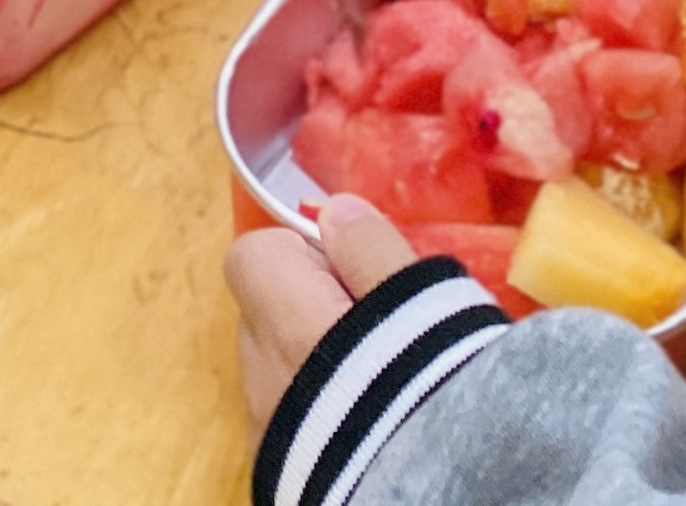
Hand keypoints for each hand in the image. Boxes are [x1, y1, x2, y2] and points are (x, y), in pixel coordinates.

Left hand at [226, 197, 419, 424]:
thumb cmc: (432, 398)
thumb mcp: (423, 304)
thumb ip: (371, 251)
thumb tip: (332, 211)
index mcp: (287, 325)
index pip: (253, 255)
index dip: (304, 253)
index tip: (359, 274)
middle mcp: (262, 379)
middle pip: (268, 315)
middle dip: (315, 309)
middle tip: (383, 329)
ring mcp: (266, 433)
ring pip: (281, 371)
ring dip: (321, 364)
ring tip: (387, 385)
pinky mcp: (283, 474)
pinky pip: (294, 422)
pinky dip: (323, 414)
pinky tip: (375, 432)